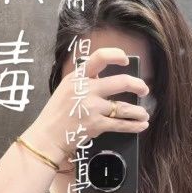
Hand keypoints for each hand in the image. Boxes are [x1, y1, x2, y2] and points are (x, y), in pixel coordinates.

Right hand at [23, 47, 149, 167]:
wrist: (47, 136)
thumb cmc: (56, 114)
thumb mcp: (66, 90)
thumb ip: (84, 82)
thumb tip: (103, 77)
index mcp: (77, 78)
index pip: (99, 58)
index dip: (116, 55)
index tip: (126, 61)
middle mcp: (86, 89)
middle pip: (121, 82)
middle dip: (138, 85)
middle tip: (144, 89)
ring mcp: (92, 107)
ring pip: (124, 107)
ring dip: (138, 111)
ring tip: (144, 113)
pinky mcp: (96, 124)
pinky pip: (121, 124)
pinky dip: (134, 125)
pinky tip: (141, 125)